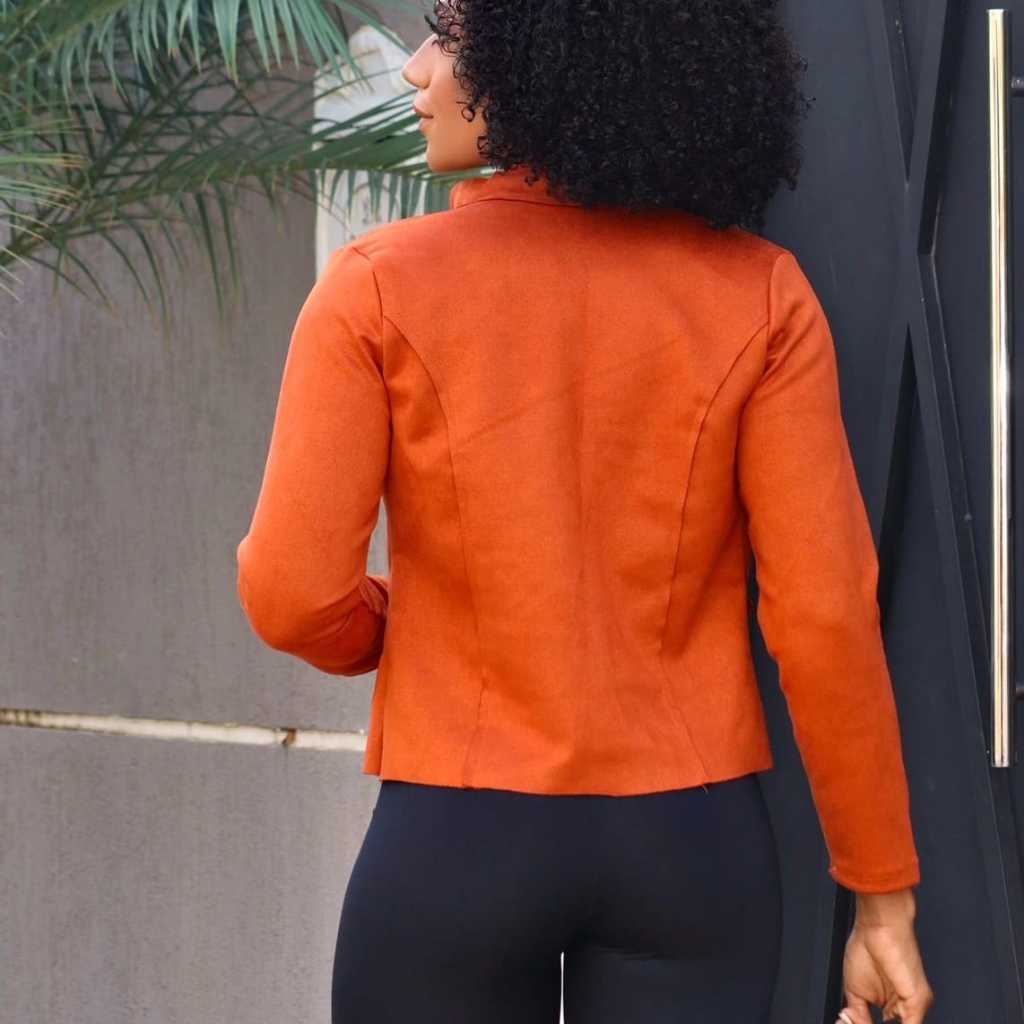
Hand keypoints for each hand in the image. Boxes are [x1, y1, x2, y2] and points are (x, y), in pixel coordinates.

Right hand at [834, 890, 933, 1023]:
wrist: (877, 928)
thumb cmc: (866, 948)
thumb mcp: (855, 992)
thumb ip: (861, 1017)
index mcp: (891, 1003)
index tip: (854, 1022)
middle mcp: (903, 1006)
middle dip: (870, 1023)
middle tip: (856, 1021)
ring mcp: (912, 1006)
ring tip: (860, 1019)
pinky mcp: (917, 1004)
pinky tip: (882, 1019)